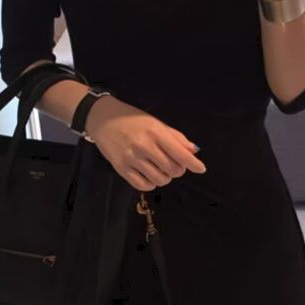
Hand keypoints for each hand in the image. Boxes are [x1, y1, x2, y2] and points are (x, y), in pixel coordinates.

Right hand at [85, 96, 206, 191]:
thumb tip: (193, 151)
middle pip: (172, 169)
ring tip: (161, 169)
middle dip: (178, 169)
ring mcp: (132, 159)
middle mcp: (144, 146)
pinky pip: (143, 185)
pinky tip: (150, 175)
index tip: (201, 169)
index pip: (180, 153)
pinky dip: (151, 183)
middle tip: (174, 164)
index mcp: (156, 132)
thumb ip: (176, 137)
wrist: (103, 120)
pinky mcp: (121, 168)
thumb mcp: (156, 123)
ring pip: (160, 179)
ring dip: (165, 177)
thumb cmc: (132, 120)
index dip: (193, 164)